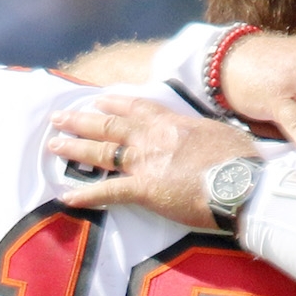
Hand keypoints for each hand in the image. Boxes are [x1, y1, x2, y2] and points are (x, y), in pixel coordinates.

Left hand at [47, 98, 258, 227]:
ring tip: (53, 145)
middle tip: (59, 117)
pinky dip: (86, 195)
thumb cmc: (240, 161)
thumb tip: (201, 135)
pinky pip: (109, 192)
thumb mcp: (219, 134)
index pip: (137, 107)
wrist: (242, 183)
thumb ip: (200, 132)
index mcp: (172, 122)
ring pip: (102, 152)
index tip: (98, 99)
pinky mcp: (145, 189)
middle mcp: (152, 138)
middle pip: (110, 126)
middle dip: (82, 120)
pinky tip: (65, 197)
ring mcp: (146, 162)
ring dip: (75, 148)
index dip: (115, 103)